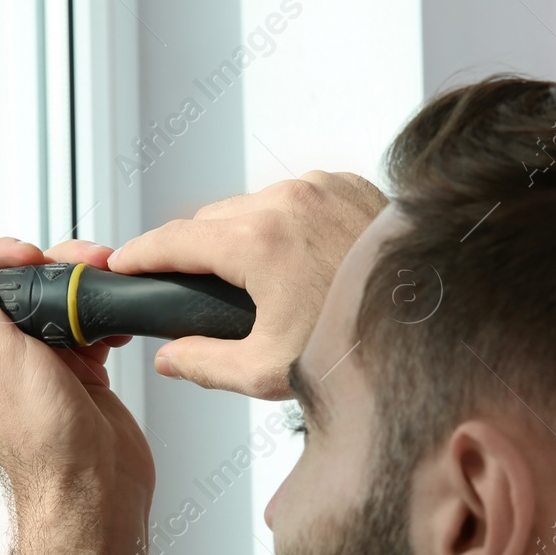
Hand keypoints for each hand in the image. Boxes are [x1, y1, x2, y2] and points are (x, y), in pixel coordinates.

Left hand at [0, 235, 154, 507]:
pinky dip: (102, 319)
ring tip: (98, 295)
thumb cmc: (41, 440)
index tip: (27, 258)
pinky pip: (86, 325)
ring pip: (54, 300)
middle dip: (50, 270)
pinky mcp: (75, 372)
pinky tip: (111, 327)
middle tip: (74, 273)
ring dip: (80, 291)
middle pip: (17, 284)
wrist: (95, 484)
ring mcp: (37, 364)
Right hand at [106, 170, 386, 398]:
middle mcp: (287, 200)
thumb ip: (206, 364)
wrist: (434, 317)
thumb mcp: (269, 370)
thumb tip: (170, 357)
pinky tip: (301, 261)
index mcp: (258, 241)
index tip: (121, 263)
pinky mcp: (349, 184)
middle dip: (199, 254)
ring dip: (244, 235)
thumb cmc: (361, 343)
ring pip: (253, 205)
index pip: (173, 240)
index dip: (140, 255)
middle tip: (204, 295)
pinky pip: (296, 197)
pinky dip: (287, 222)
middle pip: (211, 221)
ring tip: (263, 284)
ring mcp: (321, 186)